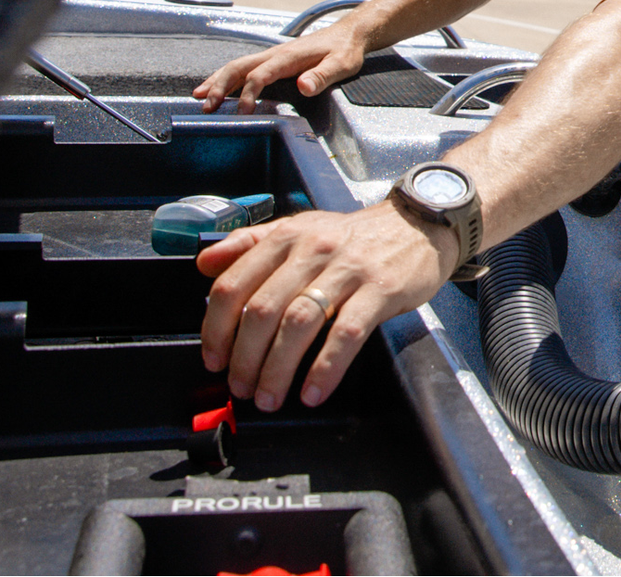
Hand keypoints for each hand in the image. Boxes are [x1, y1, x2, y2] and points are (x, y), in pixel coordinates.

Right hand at [193, 25, 365, 112]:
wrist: (350, 34)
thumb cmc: (346, 50)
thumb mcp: (341, 65)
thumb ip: (322, 76)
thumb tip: (303, 86)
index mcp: (289, 57)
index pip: (260, 75)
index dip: (249, 94)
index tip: (243, 112)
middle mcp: (275, 54)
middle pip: (239, 68)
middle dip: (220, 86)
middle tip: (206, 106)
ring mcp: (273, 56)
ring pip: (238, 67)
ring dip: (218, 81)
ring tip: (200, 97)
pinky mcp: (274, 60)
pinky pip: (245, 68)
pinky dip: (228, 78)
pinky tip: (218, 88)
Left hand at [197, 202, 458, 409]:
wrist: (418, 224)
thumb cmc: (354, 236)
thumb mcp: (300, 228)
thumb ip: (250, 243)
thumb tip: (203, 264)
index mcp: (286, 236)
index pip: (234, 284)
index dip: (216, 328)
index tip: (214, 358)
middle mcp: (312, 249)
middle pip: (262, 310)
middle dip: (244, 358)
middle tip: (241, 387)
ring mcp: (348, 269)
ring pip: (299, 324)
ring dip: (278, 369)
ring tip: (271, 397)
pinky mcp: (380, 289)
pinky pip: (346, 334)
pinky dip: (325, 369)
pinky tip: (314, 391)